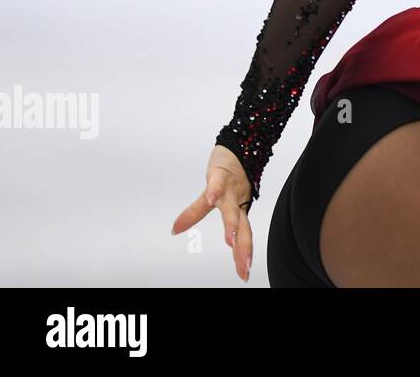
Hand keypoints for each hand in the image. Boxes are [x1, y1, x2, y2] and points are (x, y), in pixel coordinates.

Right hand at [171, 146, 254, 281]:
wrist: (238, 144)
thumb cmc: (229, 171)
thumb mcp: (211, 195)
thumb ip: (194, 213)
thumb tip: (174, 231)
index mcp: (237, 210)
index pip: (242, 236)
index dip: (243, 255)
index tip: (245, 275)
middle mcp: (236, 202)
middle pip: (242, 228)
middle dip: (243, 249)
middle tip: (244, 268)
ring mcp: (229, 188)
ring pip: (231, 208)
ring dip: (230, 224)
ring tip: (229, 241)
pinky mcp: (220, 173)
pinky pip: (217, 183)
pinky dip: (214, 190)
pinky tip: (211, 199)